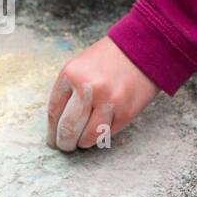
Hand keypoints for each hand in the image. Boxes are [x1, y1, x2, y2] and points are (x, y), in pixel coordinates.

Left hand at [47, 37, 160, 151]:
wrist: (143, 49)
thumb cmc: (109, 58)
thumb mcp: (81, 66)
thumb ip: (69, 90)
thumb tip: (59, 122)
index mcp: (71, 74)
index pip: (54, 111)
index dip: (52, 130)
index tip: (52, 139)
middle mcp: (88, 88)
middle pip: (68, 127)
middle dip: (64, 142)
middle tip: (65, 146)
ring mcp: (109, 101)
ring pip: (88, 136)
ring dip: (83, 143)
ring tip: (82, 142)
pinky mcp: (126, 112)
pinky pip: (108, 133)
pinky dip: (102, 136)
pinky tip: (99, 133)